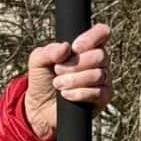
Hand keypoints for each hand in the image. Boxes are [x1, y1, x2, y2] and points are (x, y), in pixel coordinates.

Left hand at [24, 23, 111, 139]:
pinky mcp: (102, 98)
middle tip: (58, 71)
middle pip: (100, 55)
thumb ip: (49, 50)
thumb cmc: (42, 80)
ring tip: (58, 84)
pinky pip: (97, 92)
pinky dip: (79, 93)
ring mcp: (103, 80)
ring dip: (74, 80)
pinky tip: (66, 95)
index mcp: (87, 47)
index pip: (102, 32)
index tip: (74, 48)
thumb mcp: (38, 60)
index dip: (91, 38)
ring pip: (97, 74)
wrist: (40, 107)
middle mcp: (99, 62)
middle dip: (75, 64)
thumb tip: (66, 47)